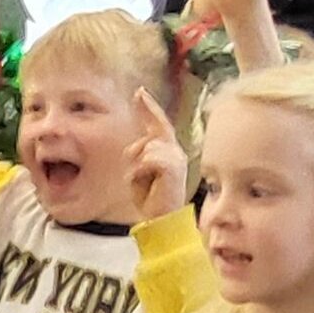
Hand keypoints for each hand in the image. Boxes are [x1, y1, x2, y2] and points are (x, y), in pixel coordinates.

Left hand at [125, 91, 187, 225]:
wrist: (163, 220)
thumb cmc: (151, 199)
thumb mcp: (141, 172)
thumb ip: (140, 155)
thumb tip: (137, 145)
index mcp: (169, 151)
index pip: (159, 123)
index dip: (149, 107)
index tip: (139, 91)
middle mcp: (176, 151)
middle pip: (151, 133)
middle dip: (141, 141)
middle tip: (140, 150)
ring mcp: (176, 157)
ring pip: (145, 148)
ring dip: (137, 168)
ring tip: (145, 185)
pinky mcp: (173, 166)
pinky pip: (147, 159)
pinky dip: (140, 173)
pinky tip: (147, 185)